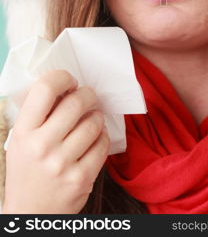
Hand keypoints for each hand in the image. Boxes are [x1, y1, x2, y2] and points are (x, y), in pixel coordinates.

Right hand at [3, 70, 108, 213]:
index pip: (45, 90)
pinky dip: (102, 136)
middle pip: (76, 103)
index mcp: (24, 132)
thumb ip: (39, 114)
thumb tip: (66, 86)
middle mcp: (42, 147)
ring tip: (91, 119)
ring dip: (96, 116)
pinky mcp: (82, 178)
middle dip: (87, 95)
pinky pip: (102, 144)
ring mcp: (63, 164)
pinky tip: (94, 138)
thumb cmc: (28, 169)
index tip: (69, 81)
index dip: (62, 78)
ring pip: (94, 122)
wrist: (30, 212)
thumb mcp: (22, 140)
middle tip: (88, 96)